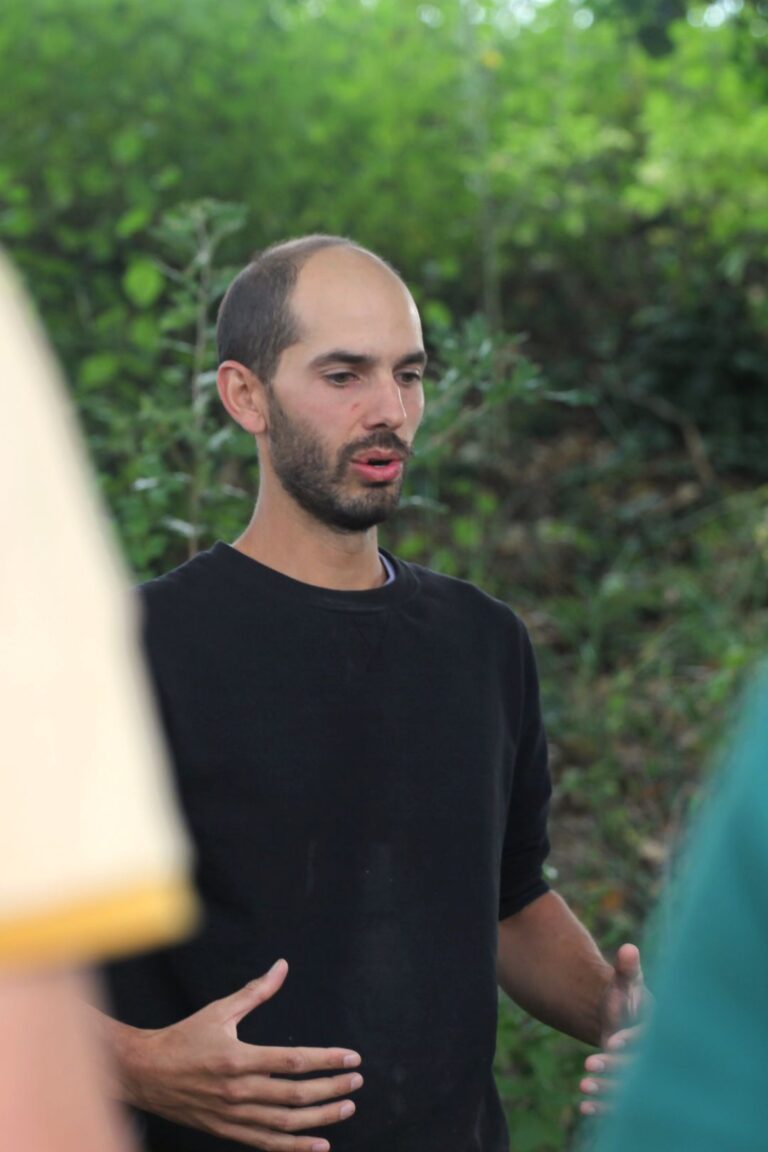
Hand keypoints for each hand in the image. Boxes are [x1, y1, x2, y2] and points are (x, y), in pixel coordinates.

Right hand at [117, 959, 362, 1150]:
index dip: (326, 1060)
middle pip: (295, 1094)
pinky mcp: (227, 1131)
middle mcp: (238, 1090)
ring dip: (320, 1118)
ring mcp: (233, 1115)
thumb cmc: (184, 1038)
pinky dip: (294, 1147)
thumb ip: (256, 992)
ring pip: (285, 1122)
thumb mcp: (219, 1011)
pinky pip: (267, 1143)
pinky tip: (319, 1145)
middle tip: (356, 1081)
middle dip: (331, 1089)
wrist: (145, 1074)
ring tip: (346, 1108)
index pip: (293, 1061)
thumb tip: (282, 967)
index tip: (352, 1057)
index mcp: (238, 1058)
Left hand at [579, 943, 645, 1117]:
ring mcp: (641, 1074)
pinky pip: (620, 1103)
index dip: (631, 1040)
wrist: (620, 1020)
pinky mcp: (629, 1089)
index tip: (611, 1042)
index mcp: (656, 1030)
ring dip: (607, 1090)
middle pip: (638, 1066)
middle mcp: (652, 1055)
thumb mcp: (625, 983)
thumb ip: (626, 970)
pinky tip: (584, 1107)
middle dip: (616, 1067)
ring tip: (584, 1086)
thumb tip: (628, 948)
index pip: (648, 1038)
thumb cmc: (625, 998)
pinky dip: (604, 1107)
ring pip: (628, 1088)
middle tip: (589, 1064)